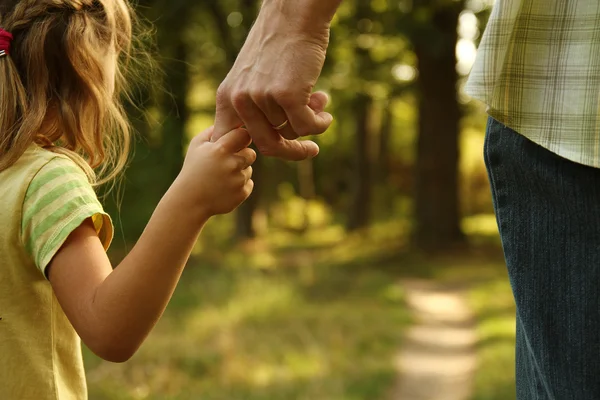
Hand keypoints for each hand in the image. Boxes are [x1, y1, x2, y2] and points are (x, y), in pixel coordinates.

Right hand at [175, 126, 255, 217]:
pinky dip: (239, 186)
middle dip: (242, 156)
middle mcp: (232, 164)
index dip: (241, 138)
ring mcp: (238, 180)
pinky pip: (249, 184)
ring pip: (249, 170)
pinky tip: (224, 188)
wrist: (190, 200)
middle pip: (251, 154)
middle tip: (228, 162)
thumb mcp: (196, 146)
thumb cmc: (193, 169)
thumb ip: (213, 130)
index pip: (244, 135)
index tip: (236, 141)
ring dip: (239, 172)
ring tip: (221, 177)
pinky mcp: (242, 193)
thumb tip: (231, 121)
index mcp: (221, 149)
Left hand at [213, 5, 333, 160]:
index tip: (271, 148)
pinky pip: (308, 126)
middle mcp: (240, 100)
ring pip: (291, 132)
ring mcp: (262, 98)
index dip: (247, 151)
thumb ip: (256, 108)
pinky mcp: (287, 95)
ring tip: (319, 101)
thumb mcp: (254, 77)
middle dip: (292, 151)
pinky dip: (320, 124)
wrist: (294, 15)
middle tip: (310, 150)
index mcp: (227, 97)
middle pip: (267, 145)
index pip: (228, 141)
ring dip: (310, 122)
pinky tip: (326, 112)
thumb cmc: (278, 46)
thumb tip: (276, 141)